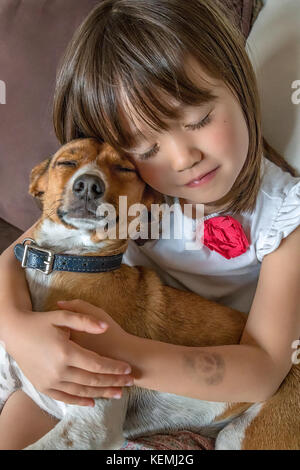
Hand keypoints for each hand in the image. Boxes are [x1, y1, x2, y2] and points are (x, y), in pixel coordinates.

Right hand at [3, 304, 133, 406]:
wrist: (15, 334)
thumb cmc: (40, 322)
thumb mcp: (62, 317)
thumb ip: (85, 320)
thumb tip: (104, 327)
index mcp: (65, 351)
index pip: (97, 364)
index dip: (114, 368)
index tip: (128, 369)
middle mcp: (58, 370)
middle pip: (93, 380)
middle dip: (113, 382)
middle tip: (129, 383)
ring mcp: (50, 381)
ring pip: (82, 391)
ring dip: (101, 393)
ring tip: (118, 393)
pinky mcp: (43, 387)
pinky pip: (65, 398)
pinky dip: (80, 400)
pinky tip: (92, 401)